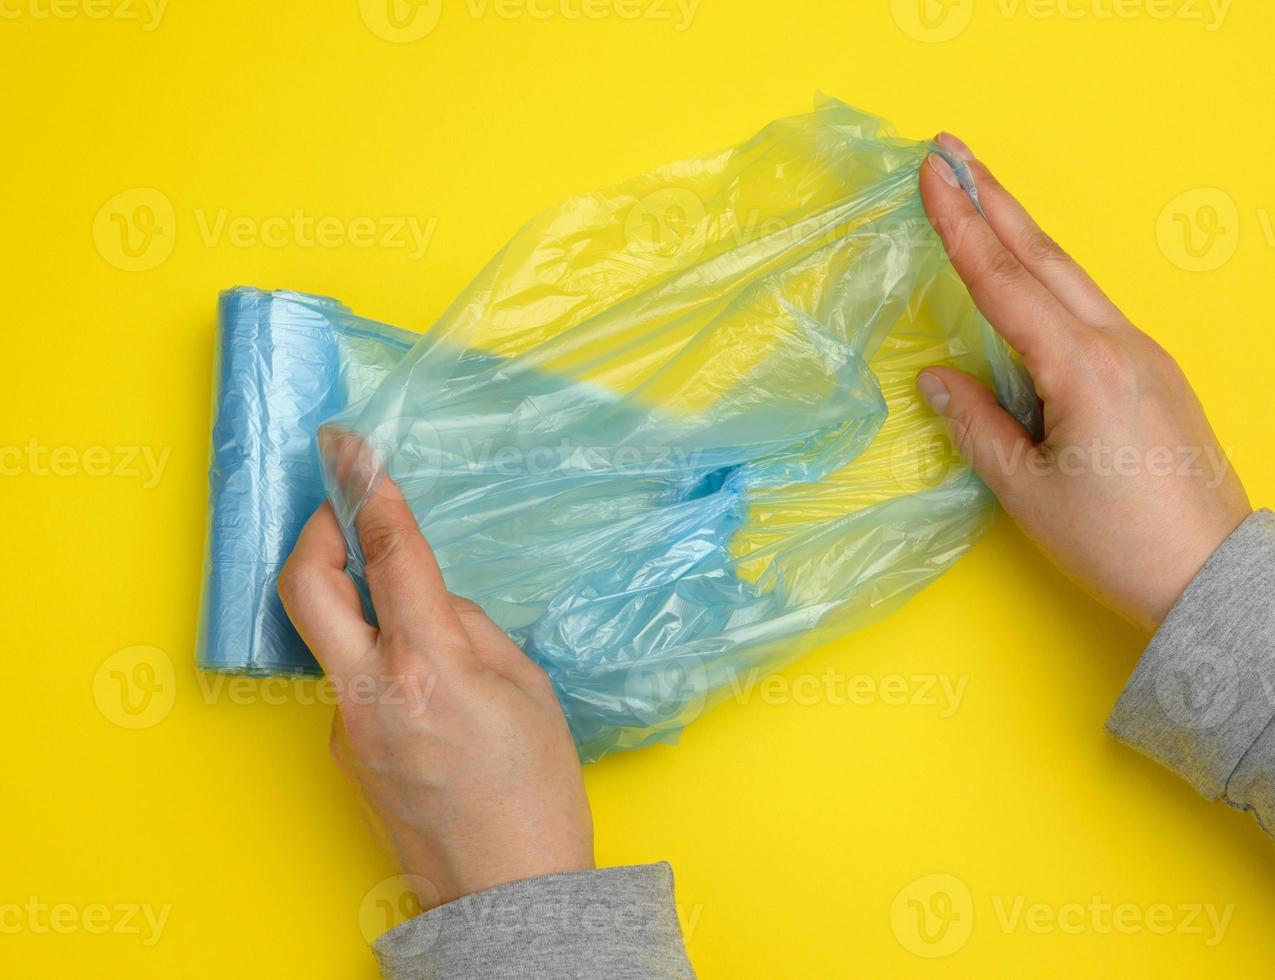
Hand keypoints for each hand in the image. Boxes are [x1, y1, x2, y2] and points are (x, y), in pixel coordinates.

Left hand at [278, 474, 593, 906]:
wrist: (506, 896)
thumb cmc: (536, 794)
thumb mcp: (528, 690)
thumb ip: (472, 630)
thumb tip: (433, 605)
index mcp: (427, 666)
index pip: (390, 555)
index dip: (371, 491)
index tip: (354, 450)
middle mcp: (369, 693)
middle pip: (306, 588)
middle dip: (314, 531)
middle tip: (337, 504)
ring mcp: (344, 728)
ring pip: (334, 638)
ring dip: (359, 608)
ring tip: (422, 627)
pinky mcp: (341, 755)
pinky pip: (353, 686)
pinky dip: (382, 666)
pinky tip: (431, 696)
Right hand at [919, 133, 1251, 630]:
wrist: (1209, 575)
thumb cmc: (1116, 541)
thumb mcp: (1027, 490)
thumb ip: (976, 424)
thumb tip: (937, 377)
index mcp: (1081, 369)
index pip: (1004, 282)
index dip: (961, 225)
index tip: (931, 174)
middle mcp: (1118, 346)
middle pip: (1043, 257)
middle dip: (992, 199)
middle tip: (950, 151)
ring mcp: (1143, 354)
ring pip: (1069, 277)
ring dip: (1019, 232)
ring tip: (979, 194)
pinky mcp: (1152, 373)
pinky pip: (1088, 309)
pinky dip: (1046, 277)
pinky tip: (1025, 275)